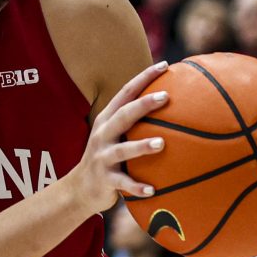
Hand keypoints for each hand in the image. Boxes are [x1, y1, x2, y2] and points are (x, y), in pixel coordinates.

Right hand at [76, 60, 170, 213]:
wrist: (80, 188)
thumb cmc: (109, 157)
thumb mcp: (117, 135)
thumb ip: (137, 121)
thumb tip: (176, 104)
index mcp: (107, 120)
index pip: (126, 93)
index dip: (144, 78)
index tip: (165, 65)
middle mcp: (103, 134)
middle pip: (123, 116)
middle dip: (143, 105)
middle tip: (166, 96)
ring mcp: (102, 157)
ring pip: (122, 150)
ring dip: (141, 146)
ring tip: (162, 143)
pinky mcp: (104, 179)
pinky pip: (123, 183)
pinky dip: (137, 187)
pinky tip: (153, 190)